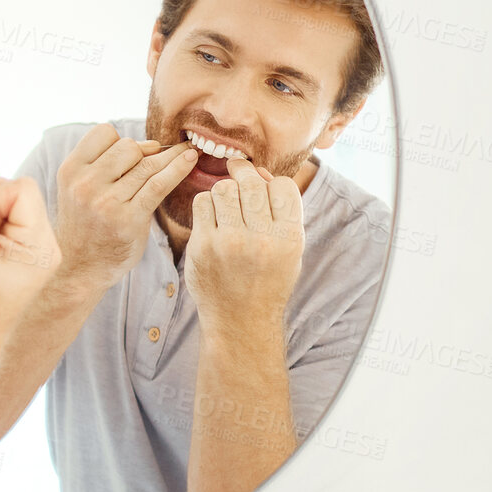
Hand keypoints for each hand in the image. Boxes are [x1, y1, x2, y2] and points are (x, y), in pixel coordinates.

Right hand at [49, 124, 198, 286]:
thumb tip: (152, 145)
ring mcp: (106, 203)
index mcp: (70, 171)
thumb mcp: (79, 189)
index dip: (120, 140)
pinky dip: (178, 168)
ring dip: (171, 156)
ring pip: (147, 165)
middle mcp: (85, 185)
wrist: (80, 267)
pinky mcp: (129, 219)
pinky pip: (159, 185)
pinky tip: (190, 159)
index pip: (103, 133)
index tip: (130, 156)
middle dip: (144, 152)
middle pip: (128, 147)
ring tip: (188, 151)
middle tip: (151, 166)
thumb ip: (105, 165)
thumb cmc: (86, 224)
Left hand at [184, 157, 303, 332]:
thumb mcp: (289, 250)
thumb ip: (280, 213)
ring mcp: (230, 243)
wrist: (239, 319)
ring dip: (224, 190)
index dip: (271, 182)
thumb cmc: (266, 279)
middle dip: (244, 176)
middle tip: (238, 175)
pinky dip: (207, 204)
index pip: (282, 186)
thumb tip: (258, 172)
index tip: (263, 190)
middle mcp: (262, 240)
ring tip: (226, 204)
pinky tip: (212, 217)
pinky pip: (202, 203)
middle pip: (251, 183)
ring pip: (224, 188)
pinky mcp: (202, 246)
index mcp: (289, 238)